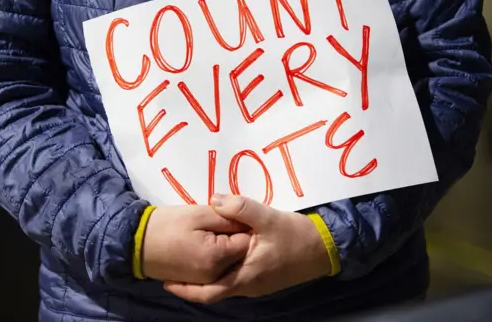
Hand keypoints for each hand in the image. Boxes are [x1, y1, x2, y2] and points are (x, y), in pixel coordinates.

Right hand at [142, 205, 250, 283]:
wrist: (136, 243)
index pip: (247, 240)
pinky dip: (217, 256)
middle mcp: (216, 275)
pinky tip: (207, 242)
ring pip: (230, 262)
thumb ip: (228, 217)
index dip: (243, 225)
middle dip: (236, 237)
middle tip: (222, 221)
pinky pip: (218, 269)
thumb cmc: (168, 224)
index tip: (232, 215)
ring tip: (211, 230)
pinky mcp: (198, 281)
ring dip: (227, 247)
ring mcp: (207, 281)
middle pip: (240, 254)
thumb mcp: (200, 214)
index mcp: (218, 257)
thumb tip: (248, 221)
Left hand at [163, 195, 330, 303]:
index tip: (166, 281)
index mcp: (245, 277)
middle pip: (213, 291)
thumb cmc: (296, 236)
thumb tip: (213, 199)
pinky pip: (235, 279)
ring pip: (224, 285)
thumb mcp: (267, 218)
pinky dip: (221, 272)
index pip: (208, 292)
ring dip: (206, 277)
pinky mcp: (263, 278)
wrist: (325, 248)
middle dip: (192, 283)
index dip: (185, 290)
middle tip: (171, 271)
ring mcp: (256, 285)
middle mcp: (248, 286)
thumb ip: (240, 208)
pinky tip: (216, 256)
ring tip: (189, 263)